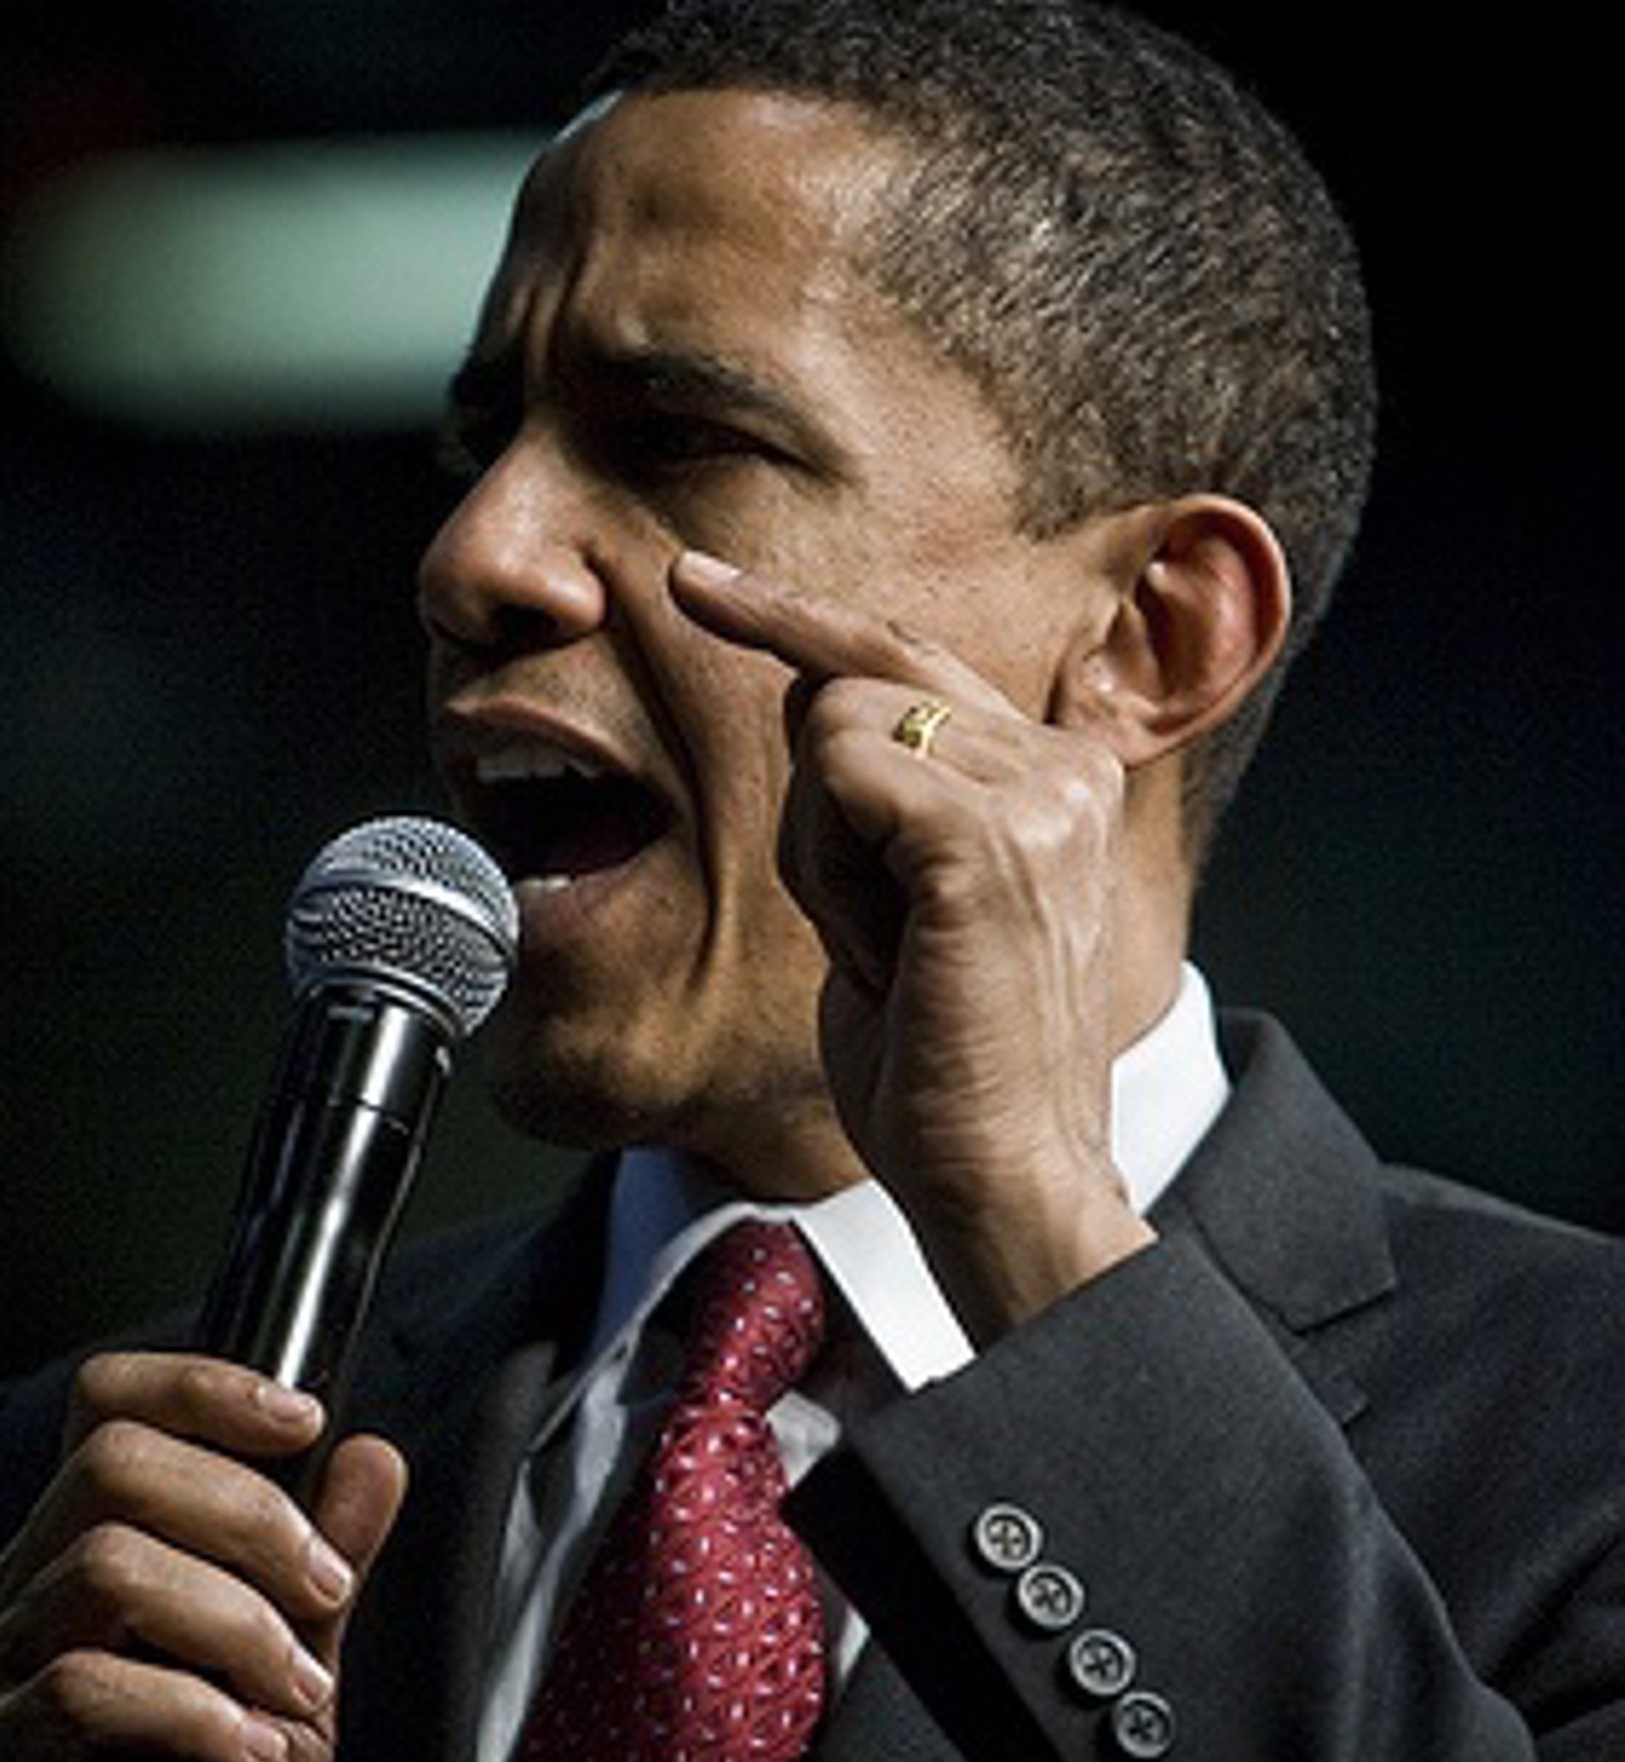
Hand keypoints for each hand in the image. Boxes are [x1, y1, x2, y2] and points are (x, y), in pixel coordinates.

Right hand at [0, 1352, 404, 1761]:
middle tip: (328, 1596)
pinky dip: (198, 1714)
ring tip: (297, 1698)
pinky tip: (252, 1754)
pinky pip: (87, 1692)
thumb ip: (325, 1575)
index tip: (305, 1419)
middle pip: (115, 1464)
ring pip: (110, 1567)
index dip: (205, 1388)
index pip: (106, 1403)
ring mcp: (3, 1677)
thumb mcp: (294, 1681)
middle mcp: (27, 1593)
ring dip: (238, 1623)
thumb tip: (374, 1454)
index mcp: (85, 1551)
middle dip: (252, 1513)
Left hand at [673, 550, 1156, 1333]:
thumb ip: (877, 794)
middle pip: (856, 682)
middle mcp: (1067, 763)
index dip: (792, 616)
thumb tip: (809, 691)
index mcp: (1059, 775)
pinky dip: (826, 873)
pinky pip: (839, 772)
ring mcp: (1042, 792)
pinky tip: (881, 954)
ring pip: (835, 728)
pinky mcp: (991, 833)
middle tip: (861, 936)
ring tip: (886, 957)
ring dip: (819, 855)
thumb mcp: (898, 901)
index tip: (693, 583)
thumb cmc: (940, 1069)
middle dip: (809, 807)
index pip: (906, 653)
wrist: (1002, 1178)